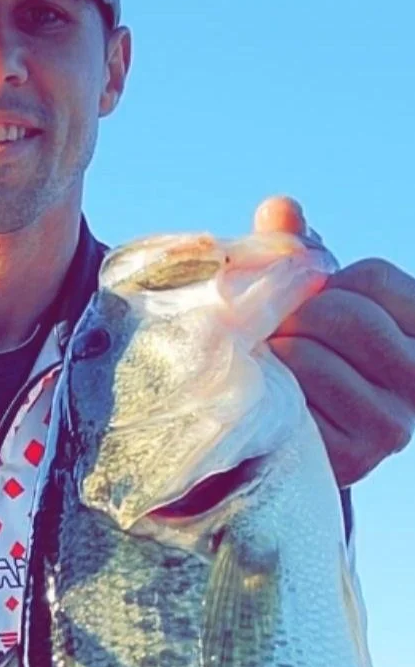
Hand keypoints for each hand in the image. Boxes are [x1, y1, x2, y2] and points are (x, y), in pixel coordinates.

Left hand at [254, 195, 414, 485]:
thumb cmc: (310, 353)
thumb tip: (280, 209)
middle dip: (297, 317)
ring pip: (313, 357)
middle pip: (345, 315)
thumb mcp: (314, 299)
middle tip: (277, 332)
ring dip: (278, 354)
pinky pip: (297, 403)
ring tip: (273, 363)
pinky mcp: (357, 458)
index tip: (311, 302)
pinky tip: (275, 397)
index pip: (373, 280)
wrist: (297, 441)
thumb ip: (300, 252)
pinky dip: (274, 392)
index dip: (326, 282)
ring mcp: (394, 422)